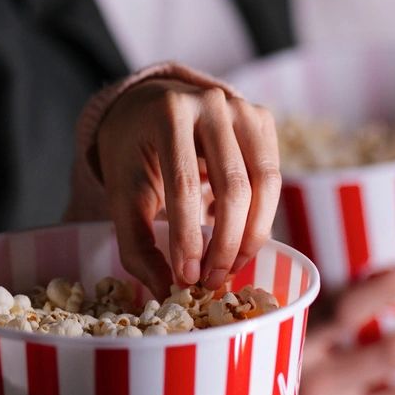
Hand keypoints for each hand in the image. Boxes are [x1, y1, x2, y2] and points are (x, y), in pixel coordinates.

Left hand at [95, 76, 279, 297]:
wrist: (148, 105)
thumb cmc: (132, 152)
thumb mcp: (122, 193)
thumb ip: (137, 243)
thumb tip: (166, 292)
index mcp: (168, 112)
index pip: (184, 183)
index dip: (189, 236)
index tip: (187, 277)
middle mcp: (211, 102)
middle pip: (233, 186)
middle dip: (225, 244)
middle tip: (211, 281)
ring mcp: (243, 108)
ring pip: (264, 185)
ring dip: (251, 237)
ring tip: (227, 269)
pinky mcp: (263, 120)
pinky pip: (272, 180)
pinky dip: (260, 217)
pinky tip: (238, 241)